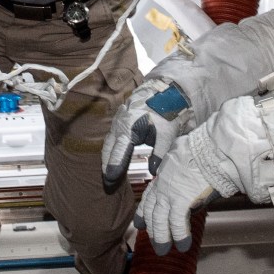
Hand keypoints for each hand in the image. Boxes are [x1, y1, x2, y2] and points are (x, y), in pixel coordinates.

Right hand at [101, 73, 193, 190]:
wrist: (166, 91)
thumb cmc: (166, 111)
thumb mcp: (166, 135)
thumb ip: (158, 155)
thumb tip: (153, 173)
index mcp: (129, 128)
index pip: (118, 152)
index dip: (113, 167)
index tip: (110, 180)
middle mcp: (120, 124)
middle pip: (108, 148)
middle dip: (107, 164)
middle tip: (108, 182)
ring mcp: (119, 120)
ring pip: (110, 141)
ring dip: (109, 156)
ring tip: (110, 172)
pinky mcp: (122, 118)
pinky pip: (114, 135)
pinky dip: (113, 146)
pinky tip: (117, 154)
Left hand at [136, 127, 240, 253]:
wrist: (213, 148)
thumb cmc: (205, 147)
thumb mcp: (183, 151)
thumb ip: (179, 162)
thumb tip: (183, 165)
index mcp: (163, 173)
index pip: (149, 196)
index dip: (144, 211)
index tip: (140, 222)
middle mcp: (162, 185)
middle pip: (152, 211)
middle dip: (151, 228)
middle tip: (153, 241)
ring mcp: (170, 194)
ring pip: (160, 221)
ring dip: (161, 237)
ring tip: (163, 251)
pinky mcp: (181, 201)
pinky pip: (177, 224)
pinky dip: (180, 236)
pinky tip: (183, 246)